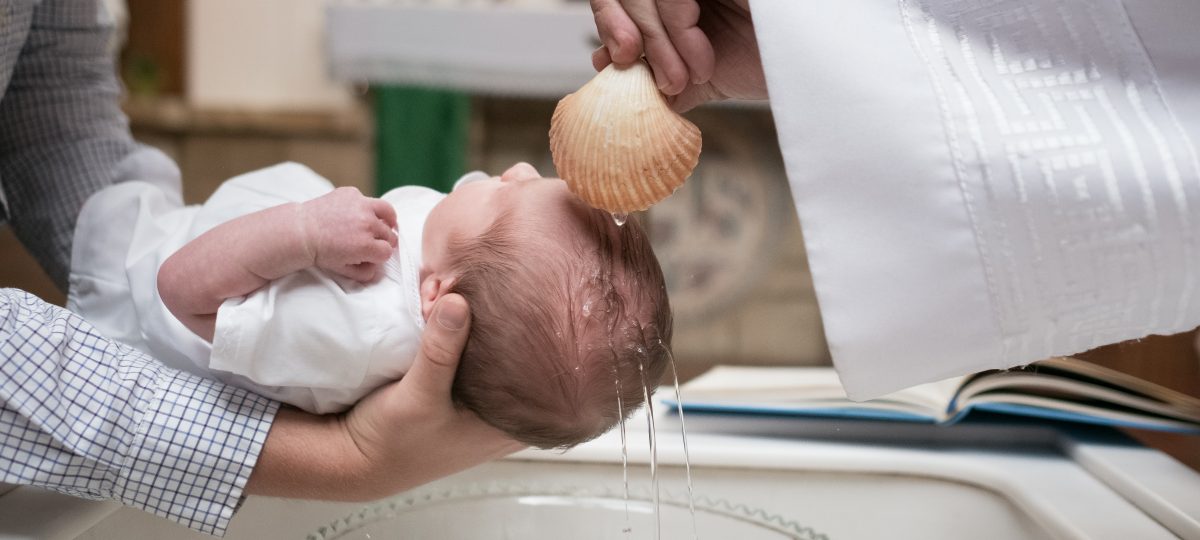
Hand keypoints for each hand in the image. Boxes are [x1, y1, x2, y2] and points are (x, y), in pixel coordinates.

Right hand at [247, 294, 523, 499]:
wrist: (356, 457)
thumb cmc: (394, 441)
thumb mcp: (419, 396)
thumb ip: (441, 352)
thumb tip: (459, 301)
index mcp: (512, 423)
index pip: (546, 373)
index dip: (540, 337)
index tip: (529, 301)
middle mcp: (504, 411)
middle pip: (521, 354)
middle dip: (505, 320)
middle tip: (491, 287)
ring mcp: (482, 398)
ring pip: (493, 348)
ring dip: (478, 321)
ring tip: (466, 290)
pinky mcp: (459, 386)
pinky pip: (469, 349)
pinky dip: (460, 328)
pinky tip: (449, 304)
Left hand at [300, 187, 398, 281]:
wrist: (301, 231)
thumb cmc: (321, 252)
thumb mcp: (343, 270)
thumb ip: (365, 273)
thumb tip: (378, 267)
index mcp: (366, 245)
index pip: (387, 252)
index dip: (381, 255)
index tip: (374, 254)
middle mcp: (367, 224)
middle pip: (389, 234)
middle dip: (382, 240)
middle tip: (373, 242)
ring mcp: (361, 205)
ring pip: (388, 212)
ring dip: (387, 220)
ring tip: (383, 223)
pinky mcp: (352, 193)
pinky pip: (368, 200)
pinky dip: (365, 207)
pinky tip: (357, 213)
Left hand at [590, 0, 764, 111]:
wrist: (814, 72)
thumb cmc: (766, 65)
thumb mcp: (700, 76)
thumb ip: (656, 75)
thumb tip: (606, 68)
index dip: (608, 22)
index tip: (616, 62)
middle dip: (631, 36)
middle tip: (660, 78)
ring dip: (660, 38)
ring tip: (690, 74)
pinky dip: (675, 19)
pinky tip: (701, 48)